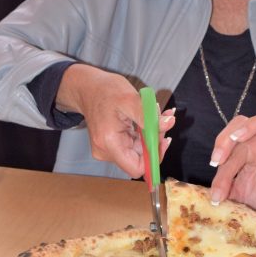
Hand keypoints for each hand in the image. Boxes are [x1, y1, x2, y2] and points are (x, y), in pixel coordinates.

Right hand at [56, 64, 174, 178]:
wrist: (87, 88)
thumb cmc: (104, 91)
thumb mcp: (129, 99)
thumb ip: (149, 115)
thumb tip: (168, 124)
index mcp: (109, 143)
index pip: (137, 168)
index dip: (154, 157)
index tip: (162, 138)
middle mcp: (106, 151)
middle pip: (140, 159)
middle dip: (155, 140)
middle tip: (161, 118)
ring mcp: (107, 150)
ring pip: (139, 151)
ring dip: (151, 134)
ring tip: (153, 113)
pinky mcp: (111, 145)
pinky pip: (133, 145)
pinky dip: (143, 133)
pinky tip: (146, 117)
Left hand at [208, 112, 255, 219]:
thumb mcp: (240, 193)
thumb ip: (225, 189)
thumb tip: (209, 195)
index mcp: (246, 147)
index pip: (228, 143)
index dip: (218, 152)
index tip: (212, 168)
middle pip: (243, 124)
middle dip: (226, 138)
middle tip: (217, 159)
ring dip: (252, 126)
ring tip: (239, 138)